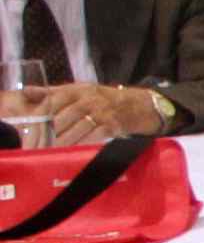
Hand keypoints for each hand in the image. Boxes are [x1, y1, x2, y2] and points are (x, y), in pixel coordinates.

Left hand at [26, 82, 162, 143]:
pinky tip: (72, 152)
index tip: (30, 130)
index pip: (53, 102)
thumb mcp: (79, 90)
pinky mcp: (112, 126)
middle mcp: (89, 100)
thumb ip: (52, 92)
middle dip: (48, 134)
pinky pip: (92, 138)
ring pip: (76, 130)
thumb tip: (26, 92)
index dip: (40, 117)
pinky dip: (81, 145)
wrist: (138, 105)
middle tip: (37, 146)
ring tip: (51, 152)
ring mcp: (101, 113)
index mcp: (77, 90)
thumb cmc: (103, 99)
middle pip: (62, 118)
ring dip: (62, 143)